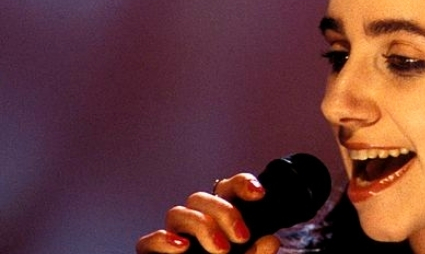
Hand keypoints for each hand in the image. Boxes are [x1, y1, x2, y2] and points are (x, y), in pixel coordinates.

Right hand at [135, 174, 280, 253]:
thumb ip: (257, 253)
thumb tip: (271, 241)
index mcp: (220, 217)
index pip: (227, 188)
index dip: (242, 183)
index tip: (260, 194)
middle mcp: (195, 222)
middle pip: (201, 198)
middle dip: (224, 213)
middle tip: (242, 237)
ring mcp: (173, 236)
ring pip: (177, 213)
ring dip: (200, 226)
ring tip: (221, 250)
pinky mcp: (153, 253)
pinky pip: (147, 241)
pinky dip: (163, 240)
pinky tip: (182, 246)